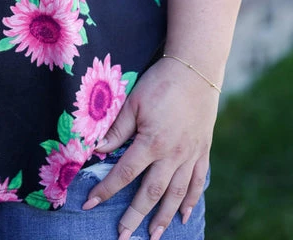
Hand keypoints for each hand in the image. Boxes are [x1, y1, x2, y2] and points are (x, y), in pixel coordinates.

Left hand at [82, 57, 217, 238]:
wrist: (195, 70)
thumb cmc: (160, 82)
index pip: (124, 173)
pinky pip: (198, 182)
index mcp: (151, 142)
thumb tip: (98, 151)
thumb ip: (117, 129)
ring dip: (164, 218)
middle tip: (123, 236)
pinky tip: (185, 216)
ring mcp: (190, 155)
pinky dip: (191, 201)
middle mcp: (172, 155)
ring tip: (153, 236)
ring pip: (176, 194)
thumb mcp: (133, 102)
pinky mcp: (203, 151)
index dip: (105, 190)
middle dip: (135, 217)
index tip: (90, 204)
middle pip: (151, 193)